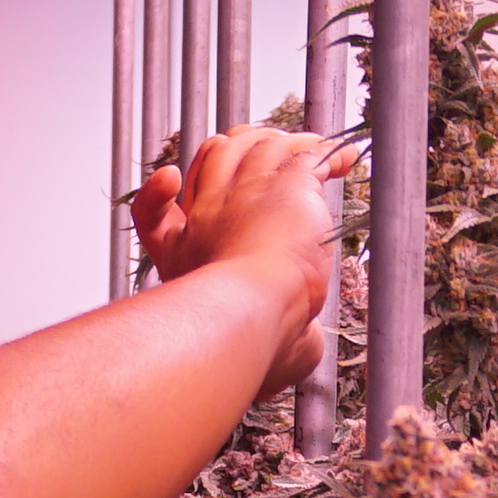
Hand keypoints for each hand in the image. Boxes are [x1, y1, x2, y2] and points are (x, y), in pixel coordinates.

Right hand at [127, 124, 354, 398]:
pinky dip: (326, 153)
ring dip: (286, 145)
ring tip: (308, 151)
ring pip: (261, 145)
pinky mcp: (285, 184)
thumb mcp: (249, 344)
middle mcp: (209, 214)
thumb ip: (275, 344)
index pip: (155, 210)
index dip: (158, 191)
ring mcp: (246, 193)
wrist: (247, 312)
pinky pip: (306, 153)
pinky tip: (342, 160)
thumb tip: (301, 352)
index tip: (169, 182)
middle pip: (216, 155)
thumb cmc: (245, 338)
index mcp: (183, 252)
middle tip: (264, 156)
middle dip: (237, 149)